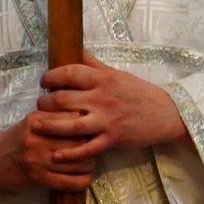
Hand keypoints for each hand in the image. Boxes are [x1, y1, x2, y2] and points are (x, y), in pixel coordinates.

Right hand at [0, 116, 95, 192]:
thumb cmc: (16, 139)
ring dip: (90, 164)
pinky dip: (83, 181)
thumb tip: (88, 114)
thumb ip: (56, 117)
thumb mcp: (33, 121)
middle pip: (81, 140)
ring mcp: (38, 160)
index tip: (92, 127)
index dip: (88, 123)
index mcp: (39, 120)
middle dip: (93, 144)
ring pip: (79, 162)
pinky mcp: (38, 179)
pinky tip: (84, 178)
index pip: (75, 118)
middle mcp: (39, 138)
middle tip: (95, 147)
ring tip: (88, 162)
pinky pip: (70, 182)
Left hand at [31, 54, 189, 161]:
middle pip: (63, 99)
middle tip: (40, 105)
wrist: (167, 113)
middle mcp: (103, 97)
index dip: (50, 77)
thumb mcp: (118, 74)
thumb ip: (94, 64)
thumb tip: (75, 48)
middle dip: (44, 103)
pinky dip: (69, 153)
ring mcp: (107, 119)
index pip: (69, 73)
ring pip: (69, 125)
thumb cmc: (140, 93)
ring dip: (49, 126)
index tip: (44, 82)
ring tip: (37, 125)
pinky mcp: (112, 138)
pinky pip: (86, 148)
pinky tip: (56, 154)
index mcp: (104, 79)